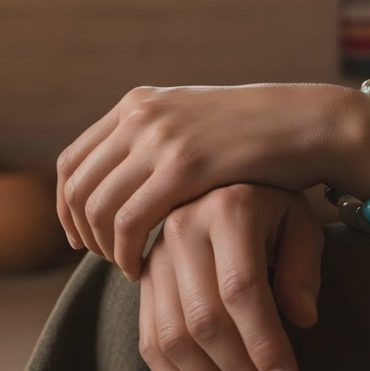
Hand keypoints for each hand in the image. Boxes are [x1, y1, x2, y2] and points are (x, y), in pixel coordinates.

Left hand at [57, 82, 360, 275]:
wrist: (304, 122)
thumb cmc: (255, 131)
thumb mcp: (193, 120)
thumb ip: (156, 136)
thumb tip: (122, 168)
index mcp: (139, 103)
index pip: (73, 160)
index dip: (66, 206)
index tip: (80, 237)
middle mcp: (141, 115)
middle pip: (77, 186)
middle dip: (80, 231)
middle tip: (102, 260)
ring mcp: (160, 138)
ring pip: (97, 207)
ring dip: (103, 247)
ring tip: (127, 266)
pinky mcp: (183, 166)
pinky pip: (129, 222)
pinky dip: (125, 252)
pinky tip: (141, 267)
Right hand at [138, 184, 322, 370]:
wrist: (227, 178)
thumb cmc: (272, 204)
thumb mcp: (300, 221)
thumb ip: (304, 266)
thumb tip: (302, 319)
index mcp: (228, 207)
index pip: (242, 288)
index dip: (265, 344)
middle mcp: (183, 227)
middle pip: (204, 319)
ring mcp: (156, 253)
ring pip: (174, 337)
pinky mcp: (143, 277)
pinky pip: (150, 341)